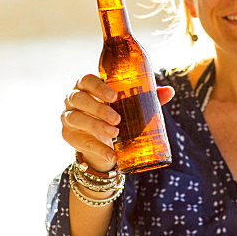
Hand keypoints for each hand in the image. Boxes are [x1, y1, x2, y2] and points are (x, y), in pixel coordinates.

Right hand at [60, 74, 174, 171]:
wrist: (103, 141)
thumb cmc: (116, 113)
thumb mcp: (130, 105)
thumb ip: (146, 97)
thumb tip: (169, 91)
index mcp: (87, 86)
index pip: (87, 80)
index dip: (98, 87)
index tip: (114, 96)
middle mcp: (73, 98)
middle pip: (78, 98)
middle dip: (98, 109)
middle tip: (117, 119)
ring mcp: (68, 117)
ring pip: (76, 118)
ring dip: (95, 126)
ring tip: (115, 133)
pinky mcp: (68, 135)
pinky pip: (80, 141)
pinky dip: (97, 149)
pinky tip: (111, 155)